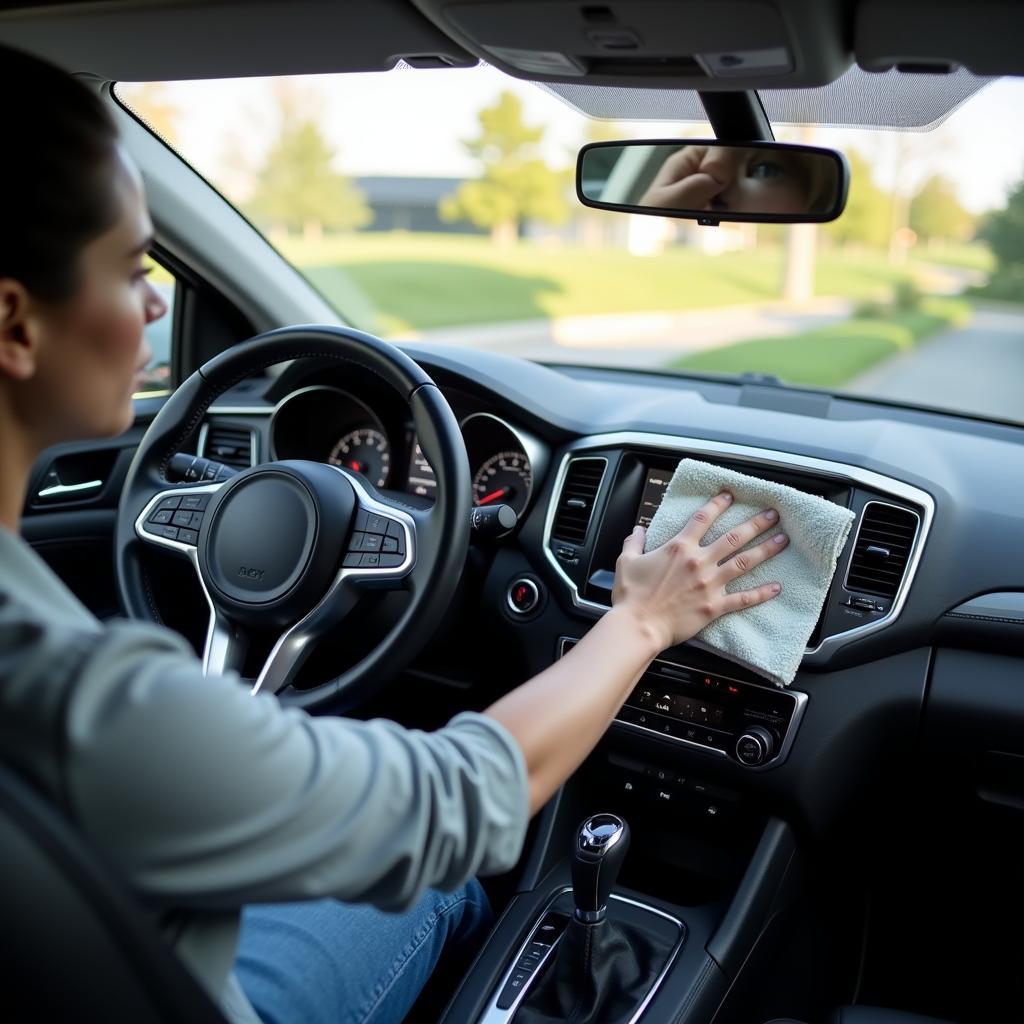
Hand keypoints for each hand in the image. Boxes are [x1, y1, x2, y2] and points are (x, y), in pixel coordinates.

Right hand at [611, 492, 785, 651]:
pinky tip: (776, 587)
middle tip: (773, 514)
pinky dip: (761, 593)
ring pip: (744, 562)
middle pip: (733, 537)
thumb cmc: (631, 596)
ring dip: (765, 550)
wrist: (638, 625)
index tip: (730, 495)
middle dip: (756, 523)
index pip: (702, 518)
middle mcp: (699, 562)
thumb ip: (634, 542)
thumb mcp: (627, 561)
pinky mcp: (714, 606)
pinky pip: (743, 598)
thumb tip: (638, 530)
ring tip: (782, 540)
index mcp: (679, 548)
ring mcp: (710, 584)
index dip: (718, 504)